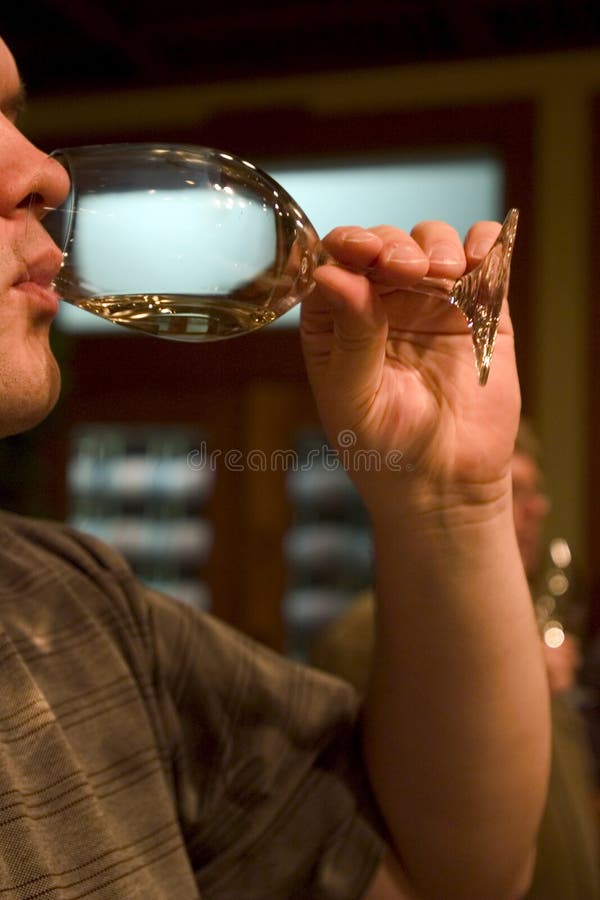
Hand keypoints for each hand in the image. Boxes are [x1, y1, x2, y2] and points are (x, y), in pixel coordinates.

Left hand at [300, 220, 520, 510]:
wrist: (445, 484)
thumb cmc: (385, 450)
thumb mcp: (355, 398)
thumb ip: (350, 336)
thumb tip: (331, 273)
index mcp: (338, 321)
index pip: (336, 264)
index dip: (348, 246)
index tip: (365, 252)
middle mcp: (381, 303)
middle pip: (384, 244)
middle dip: (395, 246)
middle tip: (411, 270)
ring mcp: (431, 303)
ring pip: (431, 244)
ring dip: (437, 245)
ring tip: (446, 273)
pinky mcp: (479, 311)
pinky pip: (484, 263)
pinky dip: (487, 246)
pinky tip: (482, 257)